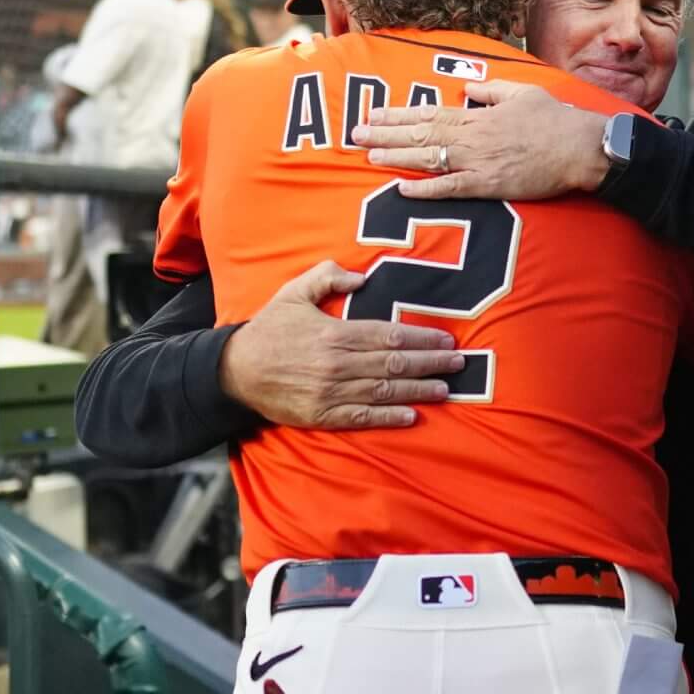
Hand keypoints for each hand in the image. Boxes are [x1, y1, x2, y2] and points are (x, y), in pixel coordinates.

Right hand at [219, 261, 464, 429]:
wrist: (235, 371)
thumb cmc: (269, 329)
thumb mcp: (294, 292)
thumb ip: (327, 276)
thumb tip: (362, 275)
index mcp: (335, 333)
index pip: (390, 335)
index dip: (422, 339)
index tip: (446, 341)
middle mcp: (337, 365)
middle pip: (394, 363)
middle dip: (430, 364)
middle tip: (458, 364)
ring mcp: (331, 393)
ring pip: (384, 391)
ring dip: (418, 391)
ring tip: (445, 389)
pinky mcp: (322, 415)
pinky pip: (362, 418)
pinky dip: (389, 417)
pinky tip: (412, 416)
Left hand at [355, 78, 610, 200]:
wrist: (581, 147)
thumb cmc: (556, 120)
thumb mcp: (523, 92)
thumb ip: (492, 90)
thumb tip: (468, 89)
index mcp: (479, 113)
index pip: (430, 112)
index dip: (399, 113)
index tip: (374, 112)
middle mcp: (473, 135)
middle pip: (421, 132)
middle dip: (386, 133)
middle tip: (356, 133)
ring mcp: (479, 161)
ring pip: (429, 157)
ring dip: (397, 156)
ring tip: (368, 156)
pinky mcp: (490, 185)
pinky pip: (451, 187)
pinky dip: (426, 188)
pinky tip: (402, 188)